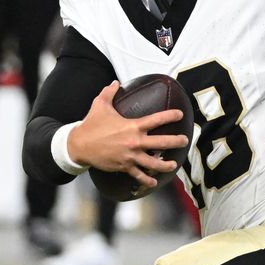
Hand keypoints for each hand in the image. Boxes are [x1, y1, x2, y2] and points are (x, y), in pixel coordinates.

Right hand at [66, 81, 191, 187]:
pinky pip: (139, 175)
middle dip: (176, 141)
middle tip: (184, 140)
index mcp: (132, 126)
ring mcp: (131, 156)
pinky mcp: (124, 166)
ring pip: (154, 163)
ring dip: (165, 165)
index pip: (156, 119)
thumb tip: (115, 82)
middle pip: (162, 142)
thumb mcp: (99, 105)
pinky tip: (154, 183)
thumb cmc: (91, 124)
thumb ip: (109, 92)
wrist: (79, 145)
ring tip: (173, 165)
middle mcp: (135, 141)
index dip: (170, 116)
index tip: (179, 114)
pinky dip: (147, 181)